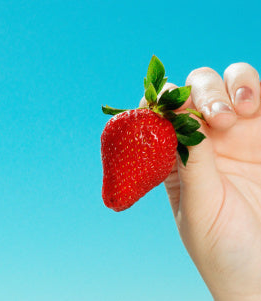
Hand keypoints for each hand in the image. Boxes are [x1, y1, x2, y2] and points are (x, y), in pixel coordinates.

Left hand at [166, 63, 260, 299]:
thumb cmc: (223, 250)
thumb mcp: (199, 207)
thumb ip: (190, 162)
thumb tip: (175, 117)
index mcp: (174, 158)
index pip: (159, 115)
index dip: (158, 101)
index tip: (162, 102)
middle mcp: (206, 141)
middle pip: (194, 91)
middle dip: (199, 92)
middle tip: (212, 116)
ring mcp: (241, 134)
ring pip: (230, 83)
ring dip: (231, 84)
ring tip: (236, 112)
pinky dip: (255, 87)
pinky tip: (253, 104)